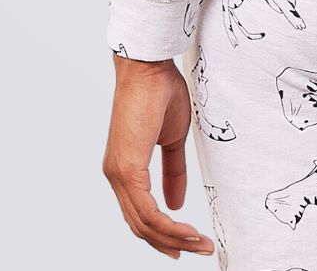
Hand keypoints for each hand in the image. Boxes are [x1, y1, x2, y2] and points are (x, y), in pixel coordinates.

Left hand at [103, 53, 214, 258]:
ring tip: (200, 243)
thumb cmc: (160, 92)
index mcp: (124, 169)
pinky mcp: (127, 168)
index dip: (163, 232)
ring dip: (173, 237)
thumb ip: (173, 171)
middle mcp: (116, 176)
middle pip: (140, 225)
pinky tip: (186, 230)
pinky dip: (167, 225)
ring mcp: (118, 174)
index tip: (187, 242)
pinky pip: (146, 210)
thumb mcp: (172, 138)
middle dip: (171, 242)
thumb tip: (176, 202)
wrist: (149, 66)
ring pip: (143, 223)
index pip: (140, 213)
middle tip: (199, 249)